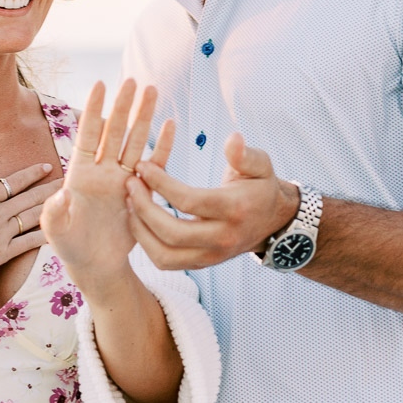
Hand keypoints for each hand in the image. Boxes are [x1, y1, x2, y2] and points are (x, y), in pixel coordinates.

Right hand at [0, 148, 61, 277]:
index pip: (14, 182)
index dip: (31, 174)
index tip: (46, 166)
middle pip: (29, 197)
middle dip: (50, 188)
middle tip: (69, 180)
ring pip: (31, 217)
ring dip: (51, 207)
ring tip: (68, 200)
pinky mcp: (0, 253)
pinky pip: (26, 243)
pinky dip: (42, 237)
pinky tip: (57, 232)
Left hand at [42, 80, 172, 291]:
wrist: (94, 266)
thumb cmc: (69, 246)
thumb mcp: (55, 231)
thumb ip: (54, 212)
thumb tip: (63, 193)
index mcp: (80, 174)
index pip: (88, 134)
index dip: (93, 109)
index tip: (100, 83)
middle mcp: (103, 171)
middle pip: (115, 131)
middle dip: (123, 106)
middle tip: (134, 80)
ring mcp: (123, 180)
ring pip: (135, 142)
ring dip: (144, 117)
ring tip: (152, 91)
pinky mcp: (141, 194)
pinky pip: (154, 167)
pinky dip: (163, 146)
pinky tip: (170, 125)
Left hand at [127, 131, 300, 270]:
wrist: (273, 223)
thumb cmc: (260, 187)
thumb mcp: (260, 165)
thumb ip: (245, 154)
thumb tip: (232, 139)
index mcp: (234, 210)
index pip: (189, 200)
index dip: (160, 183)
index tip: (142, 166)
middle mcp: (223, 238)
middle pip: (172, 233)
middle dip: (143, 208)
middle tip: (129, 184)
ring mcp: (211, 256)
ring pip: (165, 255)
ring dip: (140, 230)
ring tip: (129, 203)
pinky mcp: (202, 264)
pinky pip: (166, 261)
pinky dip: (147, 243)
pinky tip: (139, 219)